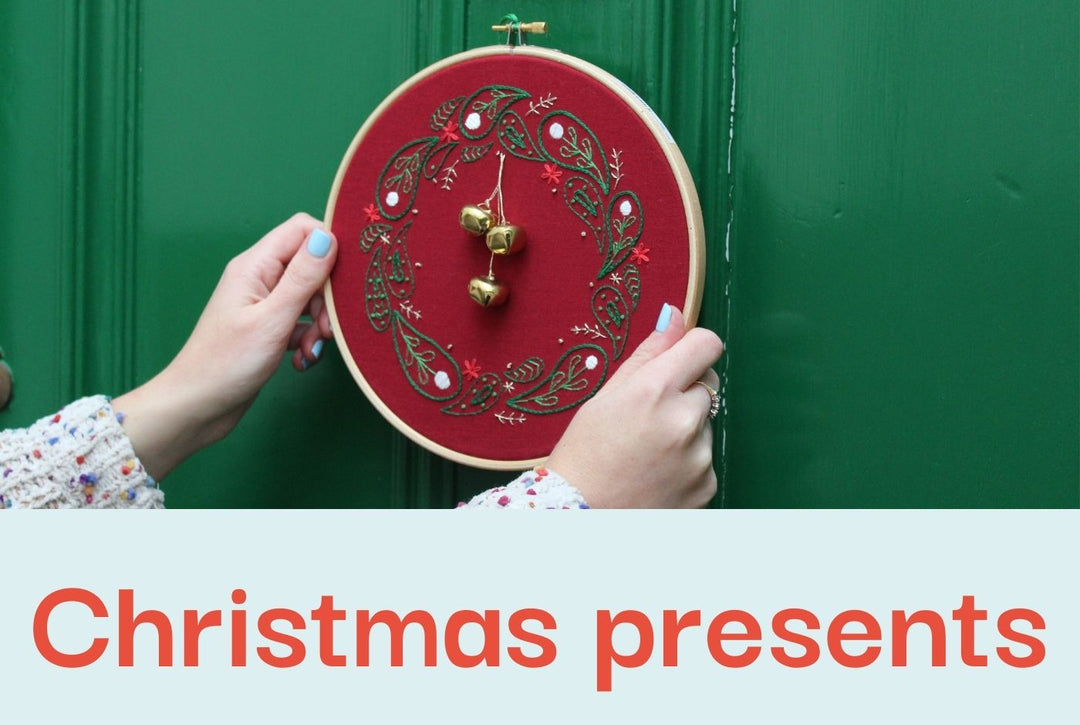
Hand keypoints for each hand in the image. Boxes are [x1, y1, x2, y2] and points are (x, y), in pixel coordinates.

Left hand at [113, 213, 337, 479]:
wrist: (196, 408)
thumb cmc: (226, 364)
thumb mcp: (273, 320)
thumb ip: (302, 278)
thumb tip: (328, 237)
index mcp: (255, 266)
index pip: (303, 230)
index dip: (330, 247)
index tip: (344, 281)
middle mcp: (259, 278)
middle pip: (311, 265)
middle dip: (327, 296)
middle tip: (326, 328)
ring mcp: (263, 304)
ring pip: (309, 297)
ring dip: (319, 324)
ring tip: (311, 350)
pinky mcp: (267, 328)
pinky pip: (300, 323)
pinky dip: (307, 340)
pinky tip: (301, 360)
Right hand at [545, 304, 723, 507]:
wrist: (580, 517)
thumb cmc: (584, 454)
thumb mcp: (606, 396)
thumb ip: (648, 354)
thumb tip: (674, 315)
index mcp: (655, 390)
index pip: (706, 344)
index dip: (692, 348)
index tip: (678, 359)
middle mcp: (684, 421)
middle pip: (708, 382)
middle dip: (684, 391)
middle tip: (648, 416)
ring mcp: (700, 456)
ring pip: (705, 422)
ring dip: (685, 428)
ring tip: (647, 451)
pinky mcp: (707, 484)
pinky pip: (705, 457)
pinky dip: (687, 461)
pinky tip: (656, 473)